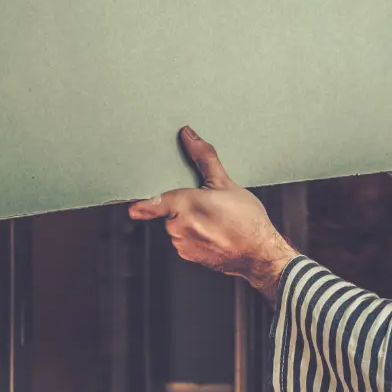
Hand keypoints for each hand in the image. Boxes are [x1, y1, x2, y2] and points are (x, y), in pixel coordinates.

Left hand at [128, 127, 297, 299]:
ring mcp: (182, 244)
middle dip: (183, 205)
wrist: (261, 255)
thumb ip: (204, 158)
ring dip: (189, 221)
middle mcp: (179, 227)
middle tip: (208, 204)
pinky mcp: (188, 255)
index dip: (142, 204)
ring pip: (176, 225)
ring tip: (215, 220)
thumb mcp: (226, 184)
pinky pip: (183, 239)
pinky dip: (194, 235)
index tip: (131, 206)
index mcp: (186, 206)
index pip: (155, 203)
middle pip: (169, 210)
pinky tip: (214, 232)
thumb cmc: (248, 221)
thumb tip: (189, 136)